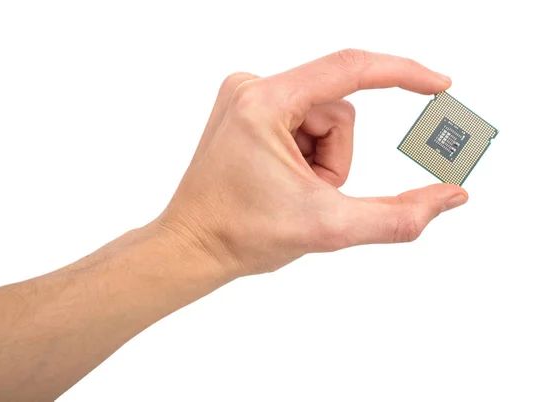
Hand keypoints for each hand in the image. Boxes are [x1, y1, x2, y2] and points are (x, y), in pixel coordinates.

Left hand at [158, 49, 466, 276]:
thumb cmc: (242, 235)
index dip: (402, 74)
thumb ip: (398, 216)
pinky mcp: (248, 109)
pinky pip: (303, 122)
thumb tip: (451, 195)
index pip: (350, 69)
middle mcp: (251, 87)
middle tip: (309, 195)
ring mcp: (247, 96)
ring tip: (291, 191)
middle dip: (337, 160)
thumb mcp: (328, 227)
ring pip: (324, 120)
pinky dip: (306, 156)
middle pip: (339, 111)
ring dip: (322, 161)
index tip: (438, 85)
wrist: (193, 246)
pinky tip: (279, 180)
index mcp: (265, 103)